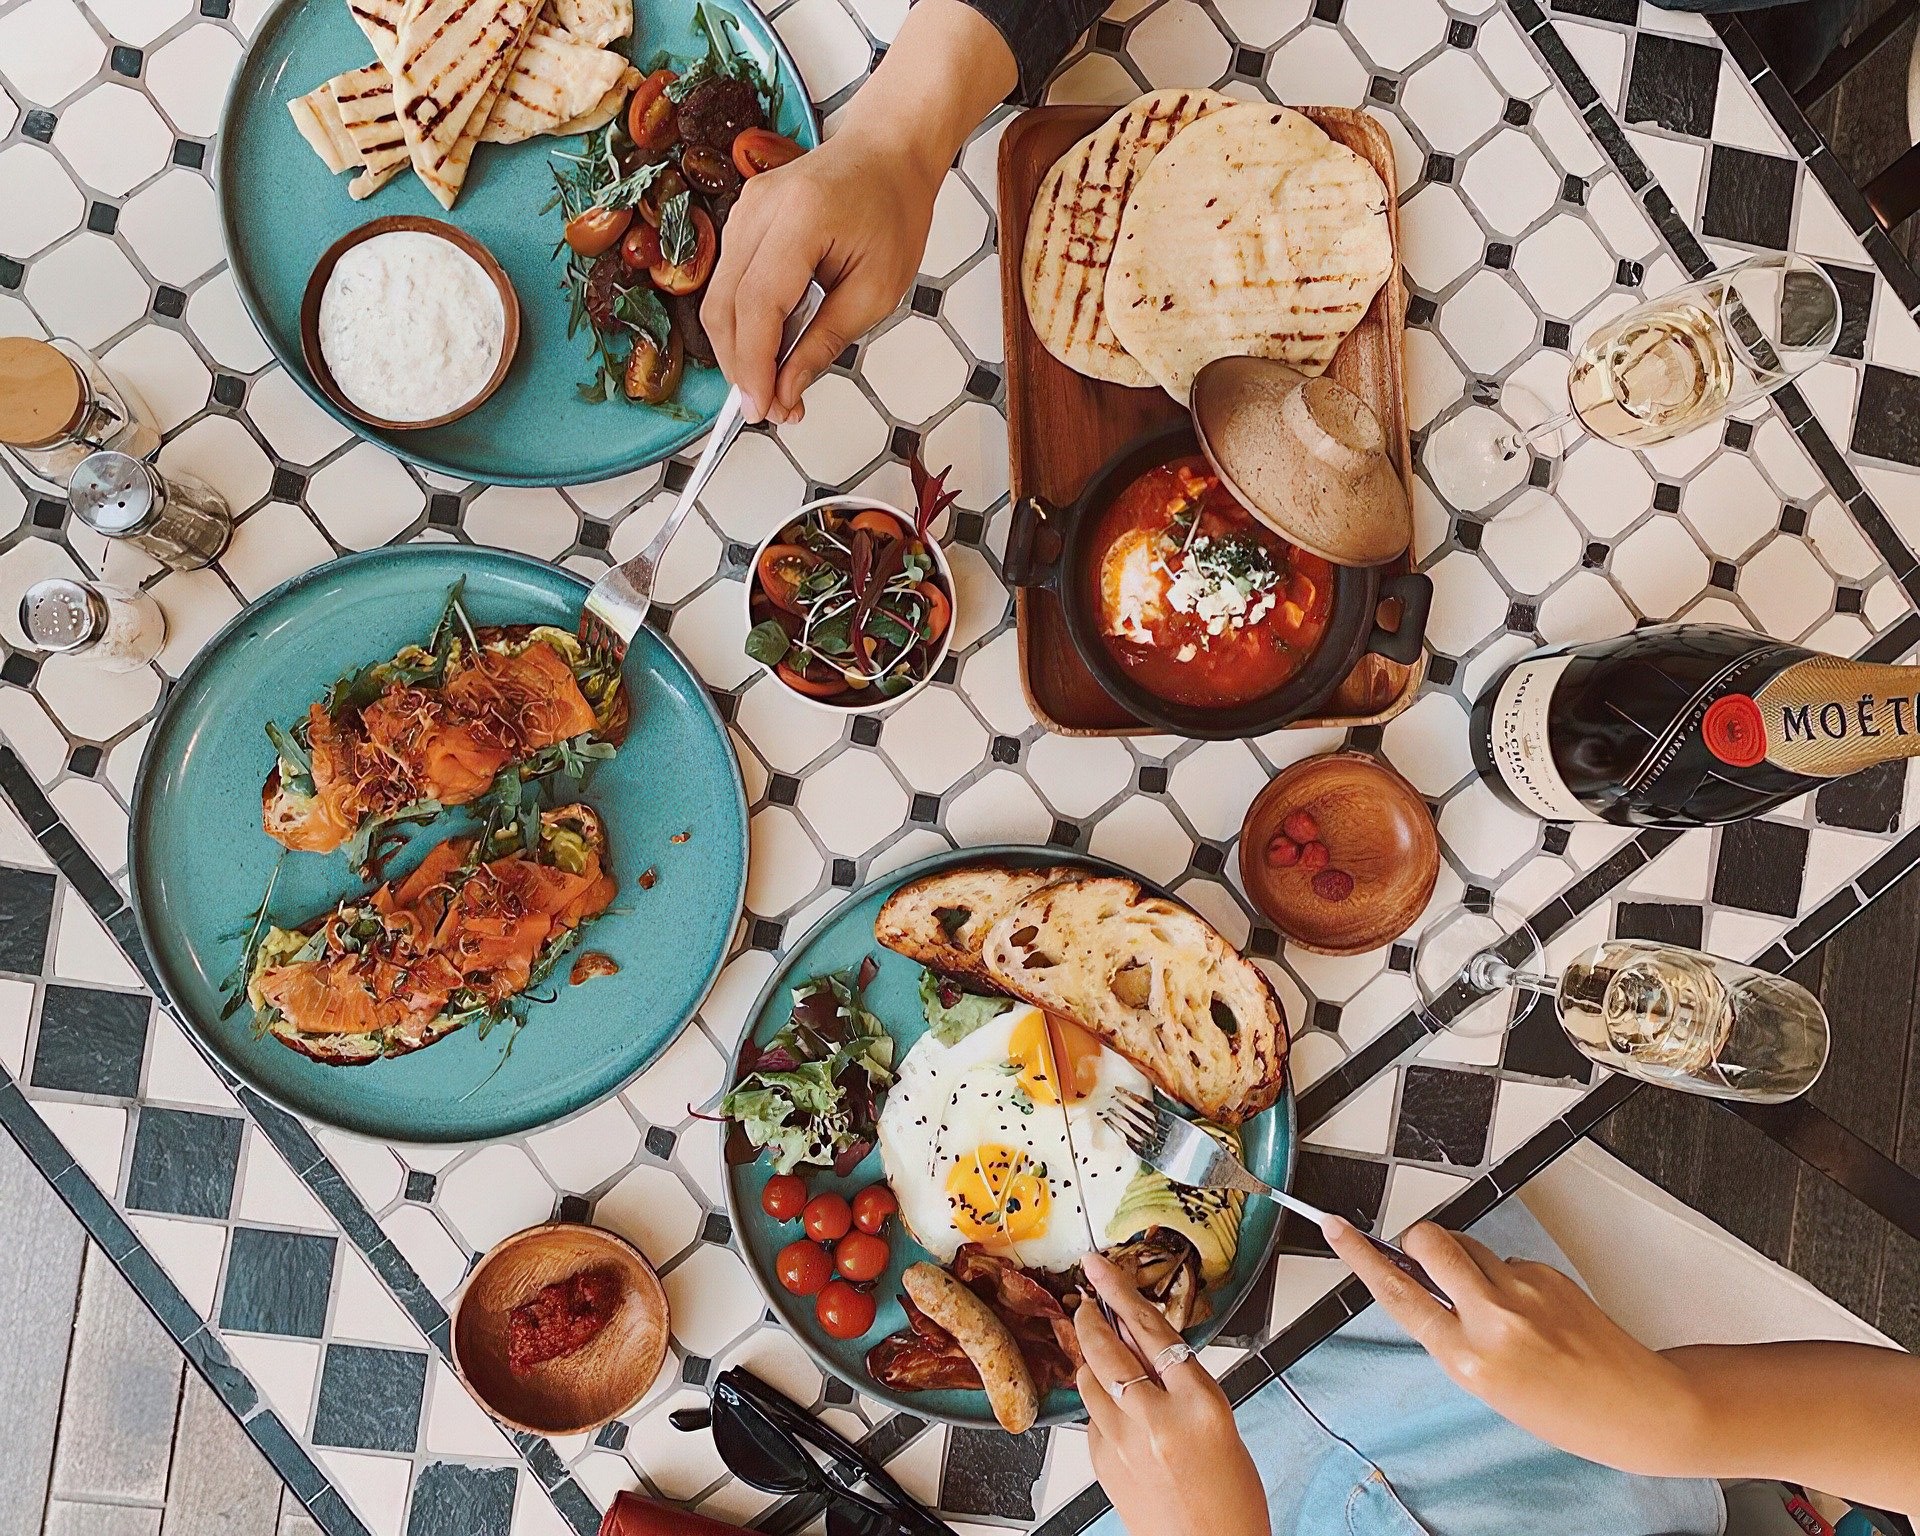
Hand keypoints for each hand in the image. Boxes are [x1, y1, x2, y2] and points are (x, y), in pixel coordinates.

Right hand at [699, 0, 1016, 425]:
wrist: (885, 152)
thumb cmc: (893, 212)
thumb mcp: (877, 291)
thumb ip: (825, 341)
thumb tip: (786, 391)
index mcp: (800, 218)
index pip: (758, 304)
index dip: (754, 364)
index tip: (763, 409)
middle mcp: (758, 209)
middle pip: (725, 305)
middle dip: (741, 367)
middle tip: (771, 411)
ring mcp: (743, 210)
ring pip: (718, 299)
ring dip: (738, 351)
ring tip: (774, 388)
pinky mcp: (740, 220)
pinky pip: (727, 284)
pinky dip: (743, 325)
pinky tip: (769, 350)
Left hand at [1074, 1252, 1269, 1535]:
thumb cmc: (1229, 1497)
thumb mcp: (1221, 1422)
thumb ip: (1183, 1380)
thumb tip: (1145, 1342)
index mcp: (1199, 1404)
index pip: (1151, 1330)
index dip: (1121, 1292)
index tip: (1101, 1269)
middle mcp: (1156, 1419)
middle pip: (1107, 1348)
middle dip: (1091, 1316)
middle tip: (1087, 1298)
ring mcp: (1122, 1442)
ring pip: (1089, 1379)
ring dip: (1091, 1358)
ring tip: (1099, 1349)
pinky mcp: (1101, 1462)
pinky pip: (1090, 1417)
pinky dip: (1098, 1403)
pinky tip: (1113, 1405)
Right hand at [1324, 1216, 1703, 1477]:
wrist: (1637, 1406)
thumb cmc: (1564, 1410)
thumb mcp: (1486, 1385)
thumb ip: (1449, 1335)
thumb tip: (1422, 1289)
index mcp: (1468, 1359)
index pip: (1397, 1295)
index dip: (1359, 1257)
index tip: (1337, 1229)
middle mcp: (1492, 1319)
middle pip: (1429, 1243)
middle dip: (1416, 1240)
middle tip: (1421, 1253)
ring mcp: (1524, 1291)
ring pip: (1468, 1245)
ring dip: (1464, 1259)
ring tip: (1492, 1299)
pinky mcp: (1549, 1274)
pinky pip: (1506, 1258)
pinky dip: (1506, 1275)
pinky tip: (1531, 1309)